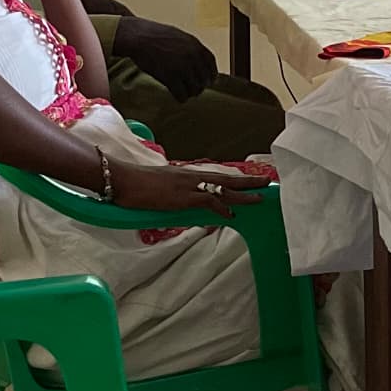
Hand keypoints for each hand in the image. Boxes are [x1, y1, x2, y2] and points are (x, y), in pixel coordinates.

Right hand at [105, 155, 273, 216]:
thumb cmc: (137, 185)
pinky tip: (231, 215)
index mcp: (187, 174)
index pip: (216, 175)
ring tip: (260, 197)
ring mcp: (188, 185)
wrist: (122, 180)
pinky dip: (221, 208)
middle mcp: (191, 176)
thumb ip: (176, 194)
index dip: (234, 179)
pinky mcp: (183, 196)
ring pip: (223, 188)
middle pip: (226, 178)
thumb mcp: (162, 188)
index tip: (250, 181)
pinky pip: (208, 201)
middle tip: (267, 182)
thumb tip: (186, 203)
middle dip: (247, 182)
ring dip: (243, 194)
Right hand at [112, 15, 217, 102]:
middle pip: (204, 80)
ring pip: (194, 89)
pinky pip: (181, 94)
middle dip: (199, 86)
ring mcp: (181, 67)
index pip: (211, 65)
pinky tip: (177, 96)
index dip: (211, 75)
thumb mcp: (180, 36)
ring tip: (184, 92)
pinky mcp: (170, 77)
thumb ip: (191, 48)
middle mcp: (192, 57)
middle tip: (193, 89)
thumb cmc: (156, 35)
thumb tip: (200, 62)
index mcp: (196, 45)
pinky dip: (181, 98)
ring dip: (190, 93)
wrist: (138, 37)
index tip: (208, 81)